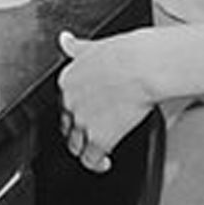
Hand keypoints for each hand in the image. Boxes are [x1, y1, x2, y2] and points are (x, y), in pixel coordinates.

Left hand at [57, 29, 156, 172]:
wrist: (141, 66)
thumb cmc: (124, 54)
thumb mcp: (92, 46)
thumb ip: (76, 47)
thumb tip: (64, 39)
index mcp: (67, 80)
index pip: (62, 103)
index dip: (73, 111)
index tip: (85, 113)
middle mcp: (70, 102)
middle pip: (65, 126)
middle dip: (76, 132)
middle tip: (90, 134)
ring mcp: (83, 121)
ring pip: (74, 146)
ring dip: (84, 150)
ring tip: (95, 152)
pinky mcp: (99, 138)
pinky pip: (89, 160)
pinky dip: (96, 164)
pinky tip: (104, 162)